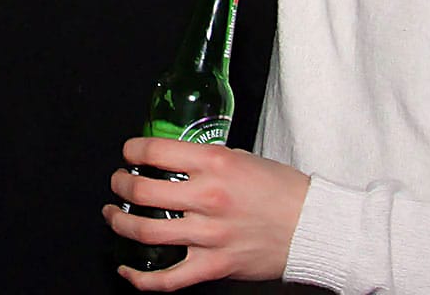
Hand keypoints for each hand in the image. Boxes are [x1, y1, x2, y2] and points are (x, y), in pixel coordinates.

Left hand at [103, 137, 306, 290]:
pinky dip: (140, 278)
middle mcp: (208, 198)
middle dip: (120, 185)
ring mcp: (209, 235)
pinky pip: (168, 279)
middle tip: (118, 182)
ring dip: (120, 223)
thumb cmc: (284, 191)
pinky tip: (126, 269)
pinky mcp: (215, 266)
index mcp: (215, 163)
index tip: (129, 153)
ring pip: (145, 232)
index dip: (132, 150)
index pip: (154, 151)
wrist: (315, 226)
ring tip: (114, 215)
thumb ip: (208, 161)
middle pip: (141, 192)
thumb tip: (177, 161)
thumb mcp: (243, 158)